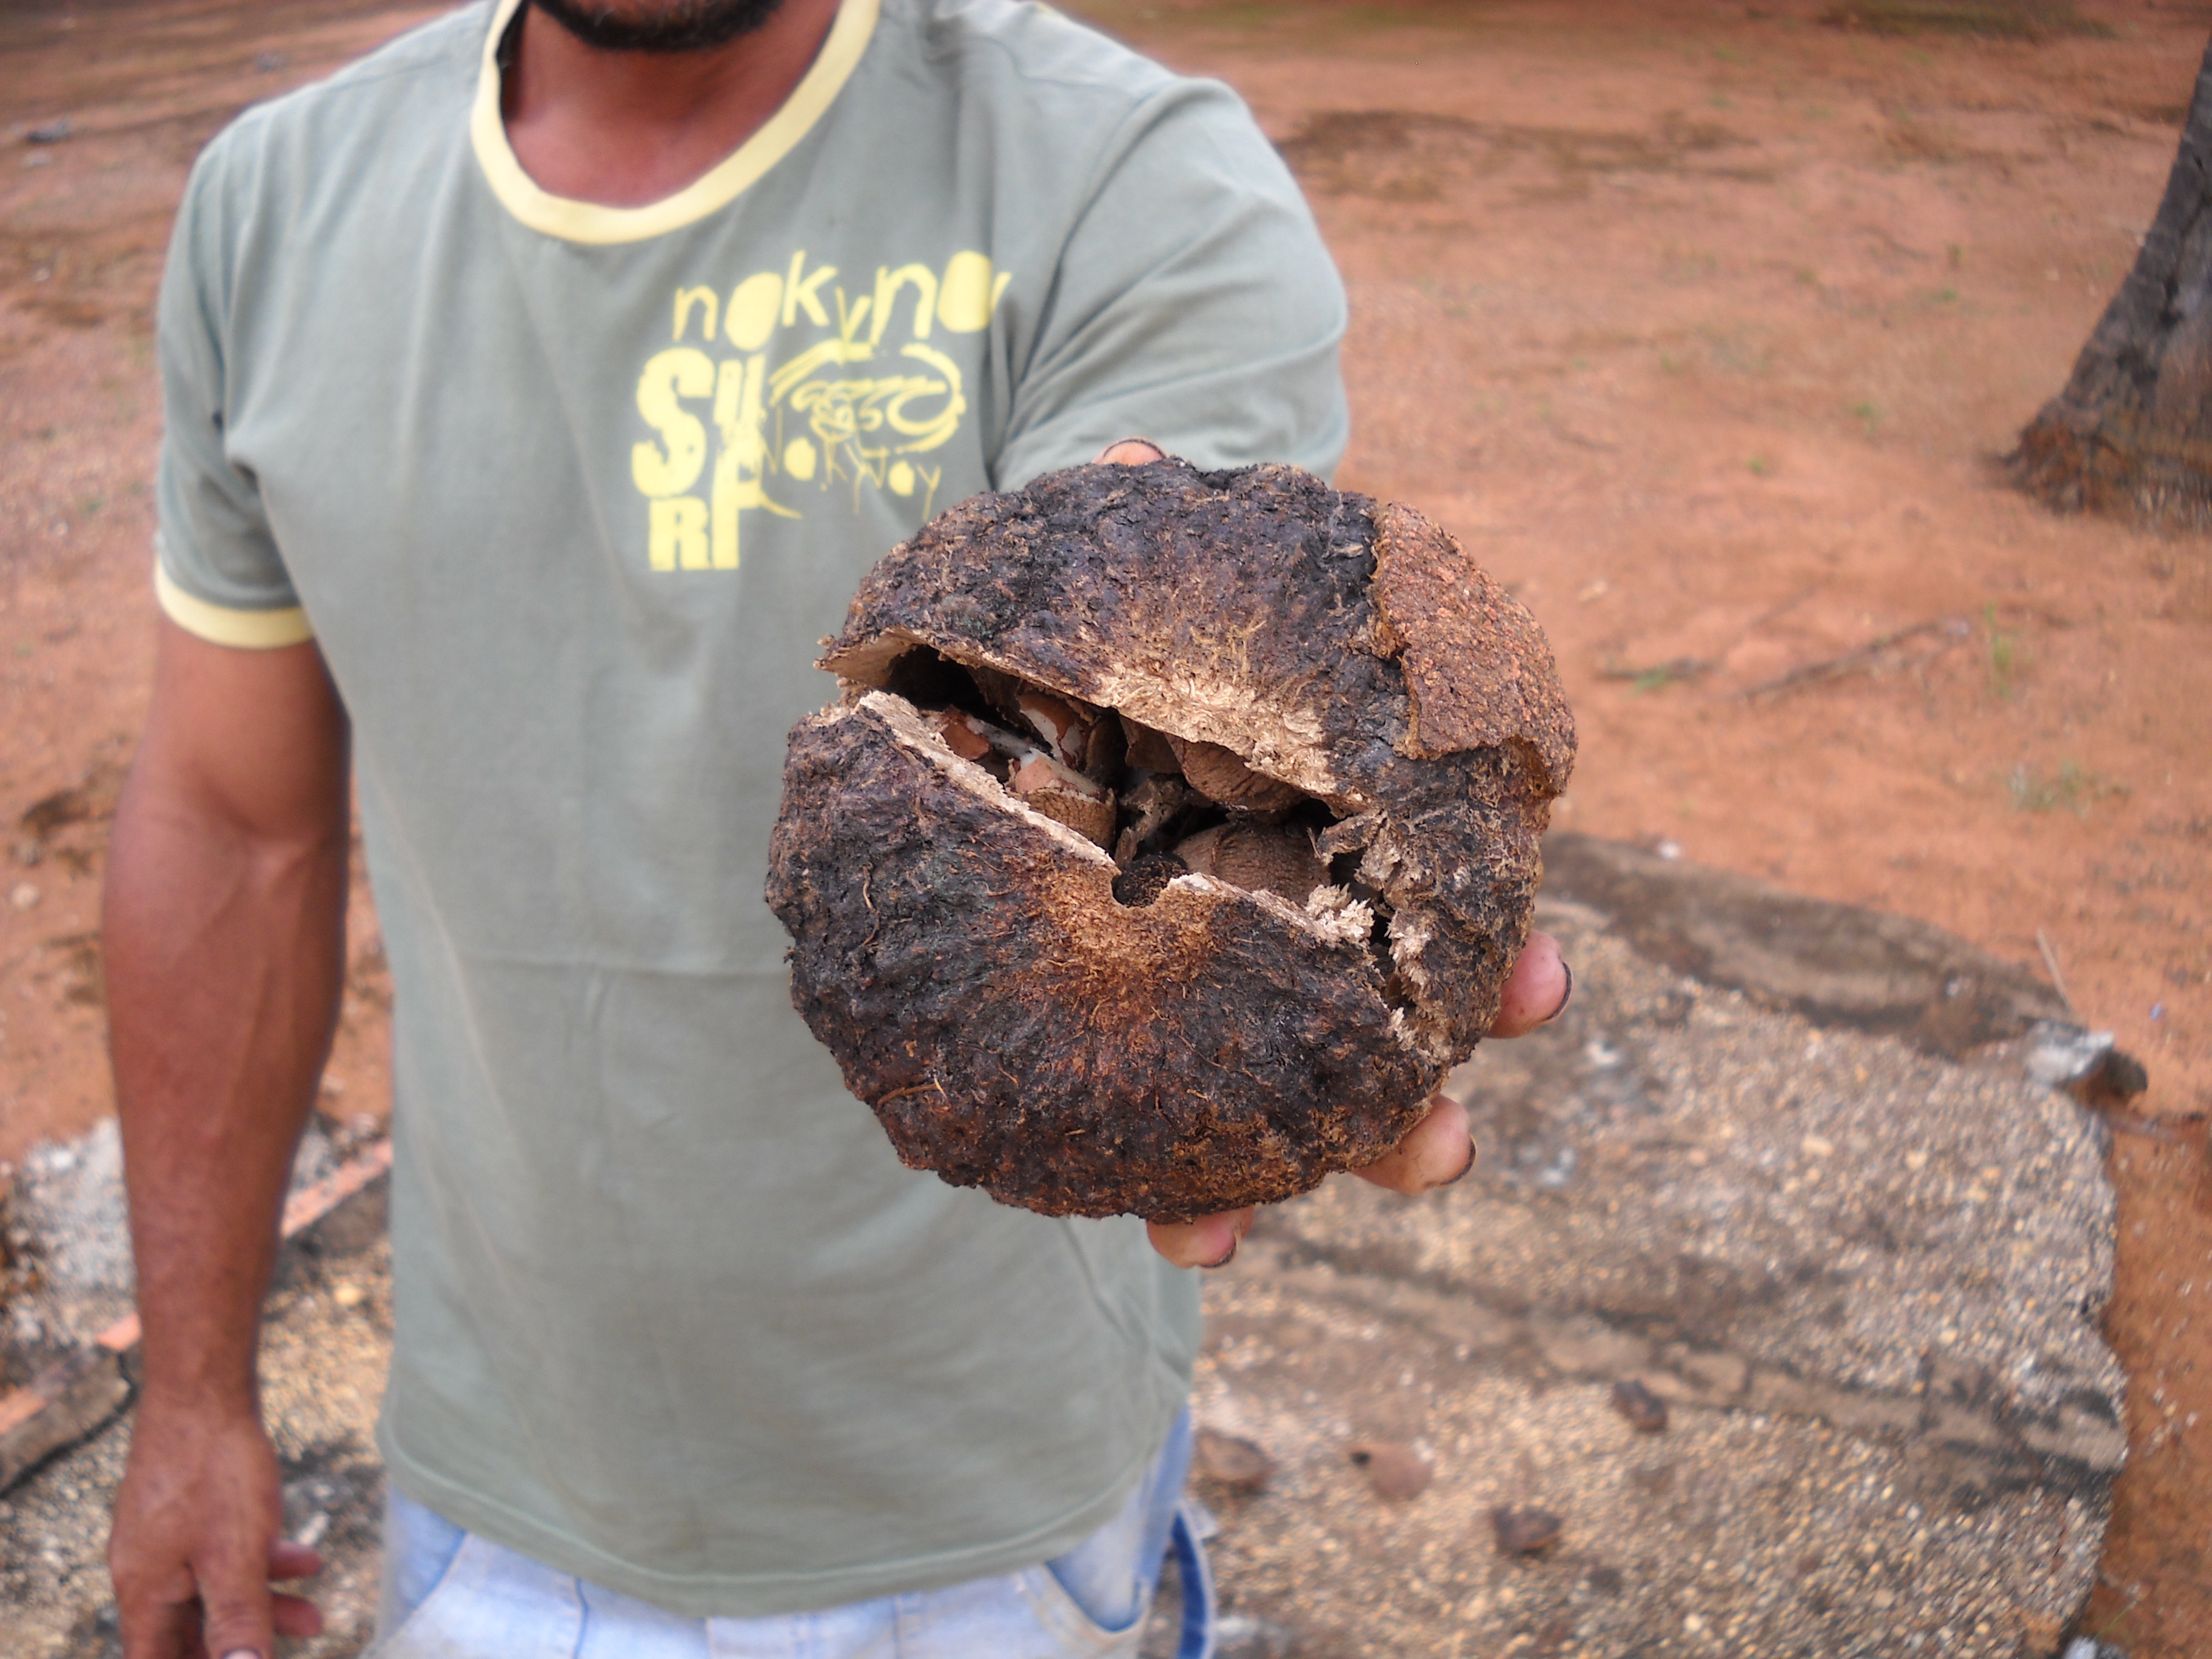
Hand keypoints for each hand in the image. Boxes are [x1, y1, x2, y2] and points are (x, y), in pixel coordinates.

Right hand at [110, 1401, 323, 1658]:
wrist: (203, 1393)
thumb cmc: (213, 1473)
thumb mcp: (235, 1556)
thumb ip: (238, 1619)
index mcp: (144, 1594)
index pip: (159, 1658)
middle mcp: (146, 1571)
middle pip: (191, 1630)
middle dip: (245, 1642)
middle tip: (302, 1637)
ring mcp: (164, 1538)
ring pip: (215, 1590)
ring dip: (266, 1603)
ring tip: (317, 1614)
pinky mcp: (186, 1510)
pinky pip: (221, 1552)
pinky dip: (260, 1561)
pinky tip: (303, 1559)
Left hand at [1086, 441, 1574, 1265]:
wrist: (968, 729)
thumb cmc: (1079, 664)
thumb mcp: (1113, 603)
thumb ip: (1141, 547)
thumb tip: (1131, 460)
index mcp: (1306, 839)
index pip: (1417, 904)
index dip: (1485, 952)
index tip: (1536, 980)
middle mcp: (1272, 934)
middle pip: (1371, 1031)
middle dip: (1420, 1092)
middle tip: (1451, 1142)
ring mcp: (1198, 1009)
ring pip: (1286, 1111)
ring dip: (1330, 1165)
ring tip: (1350, 1202)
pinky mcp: (1106, 1064)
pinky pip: (1157, 1152)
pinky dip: (1188, 1203)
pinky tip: (1199, 1238)